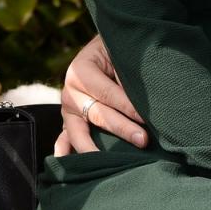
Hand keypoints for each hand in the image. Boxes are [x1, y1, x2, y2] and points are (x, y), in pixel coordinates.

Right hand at [56, 34, 147, 155]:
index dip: (127, 106)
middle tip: (143, 140)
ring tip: (110, 162)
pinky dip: (65, 150)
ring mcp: (68, 108)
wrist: (105, 47)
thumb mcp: (121, 55)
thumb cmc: (117, 50)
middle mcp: (70, 91)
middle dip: (122, 128)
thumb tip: (142, 103)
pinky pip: (65, 138)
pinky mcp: (70, 120)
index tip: (146, 118)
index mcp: (81, 70)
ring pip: (79, 131)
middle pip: (96, 114)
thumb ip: (126, 76)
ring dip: (95, 148)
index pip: (107, 93)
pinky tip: (66, 161)